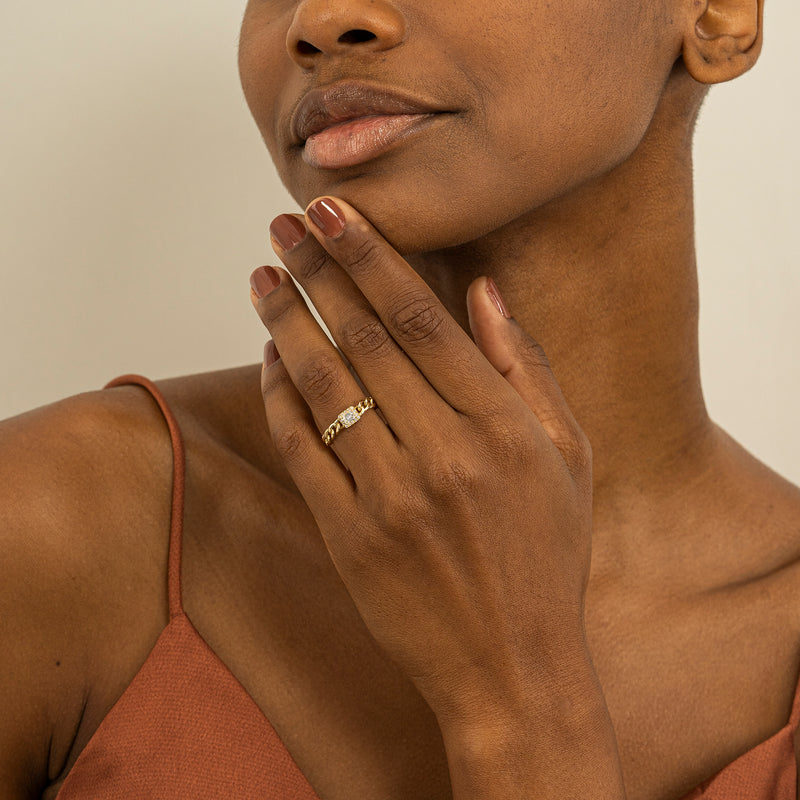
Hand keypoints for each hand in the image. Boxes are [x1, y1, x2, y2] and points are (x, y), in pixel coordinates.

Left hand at [249, 197, 593, 730]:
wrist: (511, 666)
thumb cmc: (547, 557)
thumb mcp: (569, 458)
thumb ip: (528, 368)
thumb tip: (483, 290)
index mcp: (503, 427)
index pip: (422, 320)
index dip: (372, 258)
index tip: (336, 215)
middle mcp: (445, 455)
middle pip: (365, 340)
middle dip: (319, 272)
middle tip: (284, 225)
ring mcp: (391, 497)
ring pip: (326, 386)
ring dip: (287, 322)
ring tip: (262, 276)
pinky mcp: (350, 537)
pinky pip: (304, 450)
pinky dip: (281, 397)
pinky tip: (271, 356)